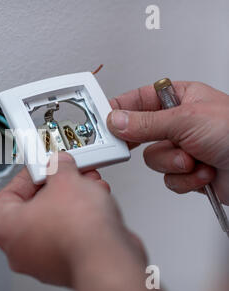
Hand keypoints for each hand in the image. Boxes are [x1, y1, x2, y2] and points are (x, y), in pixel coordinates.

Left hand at [0, 152, 163, 290]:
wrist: (108, 259)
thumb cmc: (77, 231)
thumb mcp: (64, 179)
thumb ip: (58, 167)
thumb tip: (59, 165)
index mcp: (6, 230)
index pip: (7, 195)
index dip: (27, 176)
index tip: (43, 168)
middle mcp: (21, 250)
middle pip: (34, 208)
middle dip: (57, 187)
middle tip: (69, 174)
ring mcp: (44, 262)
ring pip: (55, 222)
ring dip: (73, 201)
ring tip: (89, 185)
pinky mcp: (68, 266)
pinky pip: (70, 236)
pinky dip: (82, 220)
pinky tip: (97, 204)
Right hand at [107, 82, 228, 203]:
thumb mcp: (186, 120)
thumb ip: (146, 122)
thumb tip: (116, 120)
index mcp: (181, 98)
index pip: (139, 99)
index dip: (120, 108)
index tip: (102, 118)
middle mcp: (180, 123)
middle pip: (141, 132)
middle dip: (148, 143)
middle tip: (129, 145)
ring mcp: (184, 147)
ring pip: (153, 159)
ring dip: (173, 163)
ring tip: (193, 159)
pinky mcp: (188, 171)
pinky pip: (168, 177)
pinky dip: (184, 179)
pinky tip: (202, 172)